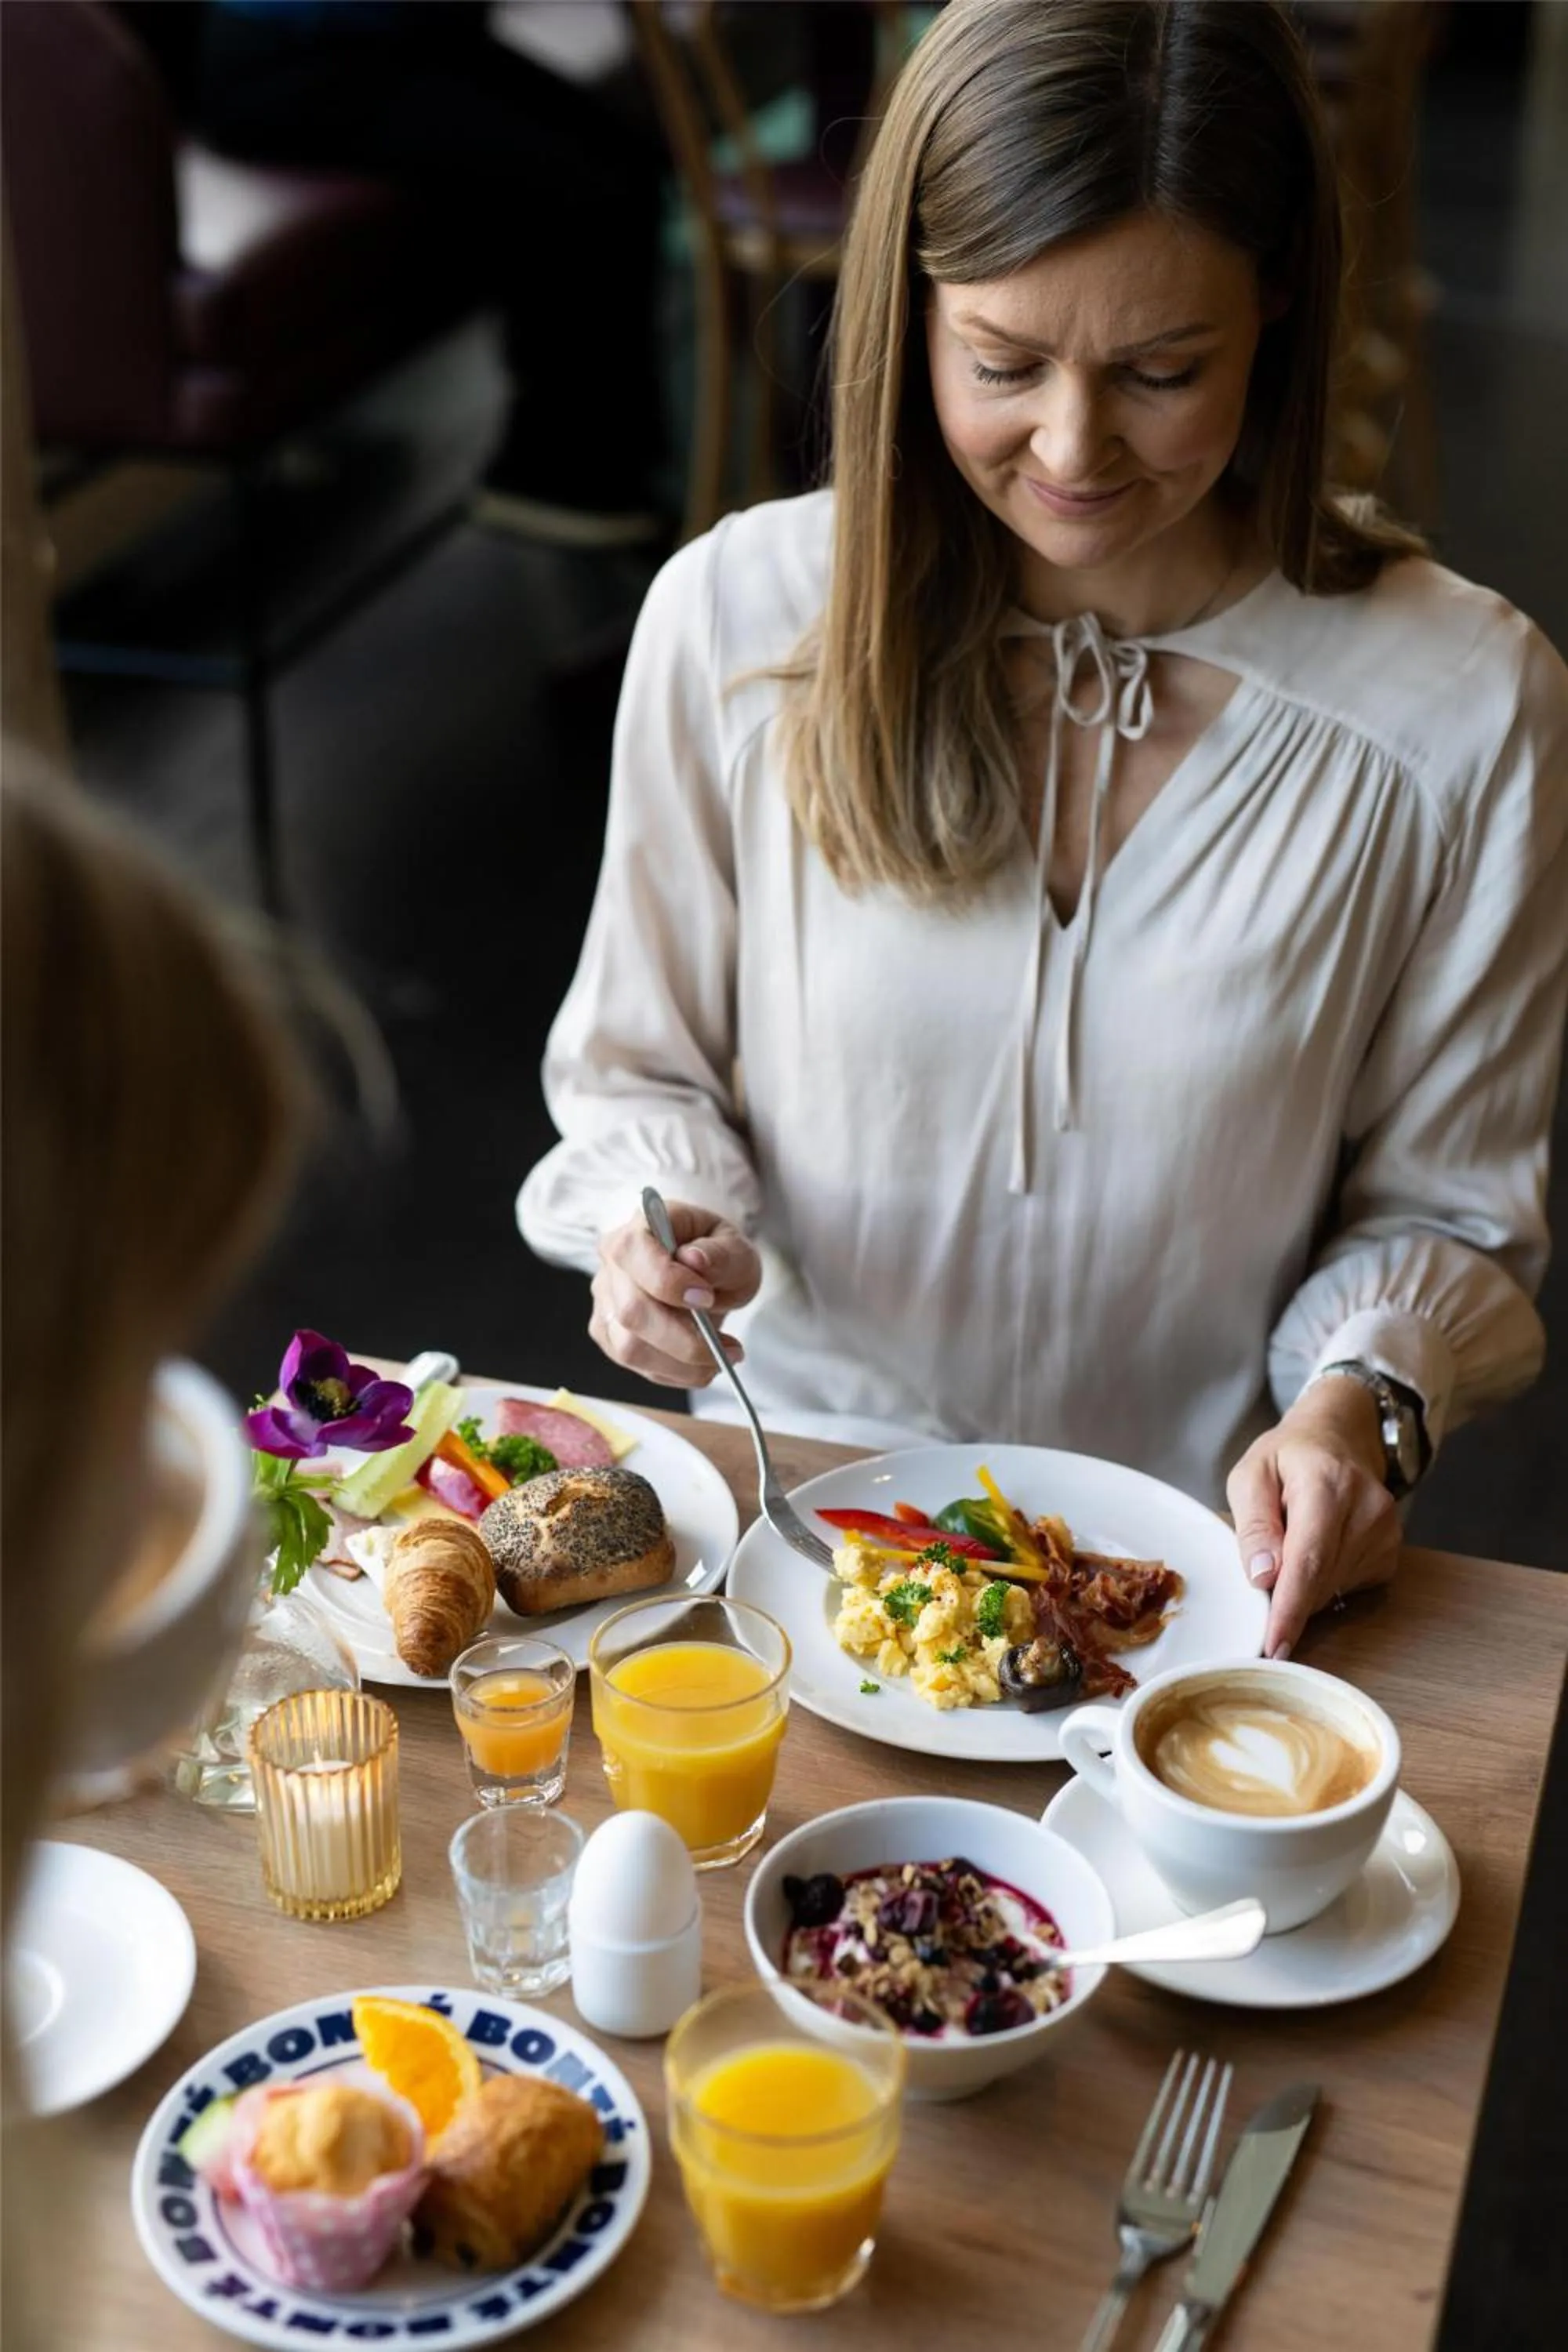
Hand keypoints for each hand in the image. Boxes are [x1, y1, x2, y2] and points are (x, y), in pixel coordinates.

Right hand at [590, 1201, 761, 1388]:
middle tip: (728, 1346)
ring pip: (629, 1347)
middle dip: (683, 1338)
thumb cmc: (718, 1255)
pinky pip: (636, 1366)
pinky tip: (701, 1364)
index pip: (632, 1252)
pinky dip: (675, 1373)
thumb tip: (694, 1260)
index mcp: (639, 1226)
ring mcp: (606, 1301)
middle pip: (630, 1310)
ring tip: (721, 1358)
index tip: (706, 1299)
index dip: (667, 1281)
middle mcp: (612, 1263)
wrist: (706, 1272)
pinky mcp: (610, 1334)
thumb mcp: (736, 1249)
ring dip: (682, 1363)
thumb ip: (721, 1254)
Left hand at [1225, 1378, 1402, 1658]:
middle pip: (1319, 1581)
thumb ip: (1253, 1524)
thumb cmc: (1288, 1457)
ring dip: (1302, 1586)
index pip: (1308, 1559)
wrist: (1339, 1437)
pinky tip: (1317, 1550)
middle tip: (1260, 1584)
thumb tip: (1262, 1576)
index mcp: (1327, 1483)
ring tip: (1290, 1545)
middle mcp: (1367, 1509)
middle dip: (1285, 1597)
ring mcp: (1387, 1532)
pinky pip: (1348, 1588)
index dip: (1289, 1609)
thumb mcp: (1251, 1475)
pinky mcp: (1391, 1552)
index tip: (1274, 1646)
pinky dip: (1323, 1583)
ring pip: (1332, 1590)